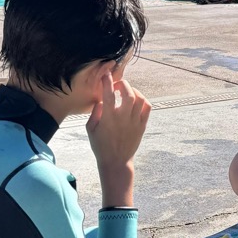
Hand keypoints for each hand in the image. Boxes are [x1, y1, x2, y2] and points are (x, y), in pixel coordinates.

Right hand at [87, 73, 150, 189]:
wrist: (116, 161)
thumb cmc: (101, 145)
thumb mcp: (90, 129)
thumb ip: (94, 112)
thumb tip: (101, 100)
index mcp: (108, 118)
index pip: (108, 94)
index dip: (107, 82)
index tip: (106, 75)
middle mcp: (123, 118)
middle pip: (128, 93)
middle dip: (123, 84)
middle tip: (117, 85)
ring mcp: (135, 121)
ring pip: (139, 98)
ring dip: (133, 90)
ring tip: (126, 92)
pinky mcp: (142, 125)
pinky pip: (147, 107)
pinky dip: (143, 99)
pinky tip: (136, 101)